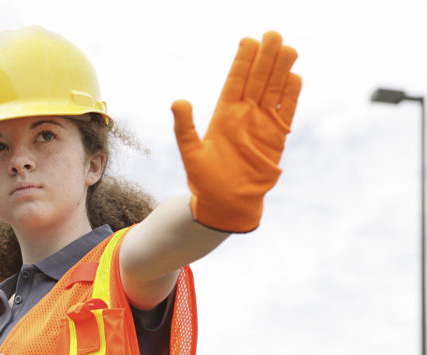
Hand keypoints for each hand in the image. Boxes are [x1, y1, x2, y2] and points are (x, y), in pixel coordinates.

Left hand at [171, 31, 301, 232]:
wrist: (227, 203)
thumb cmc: (205, 181)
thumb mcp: (191, 153)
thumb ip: (185, 127)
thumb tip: (178, 101)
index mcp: (224, 115)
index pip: (235, 82)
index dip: (242, 62)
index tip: (248, 40)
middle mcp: (244, 116)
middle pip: (258, 80)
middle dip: (265, 58)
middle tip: (273, 34)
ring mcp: (262, 125)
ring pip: (274, 91)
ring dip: (280, 70)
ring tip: (287, 48)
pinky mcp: (277, 138)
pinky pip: (286, 112)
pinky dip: (291, 95)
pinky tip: (294, 76)